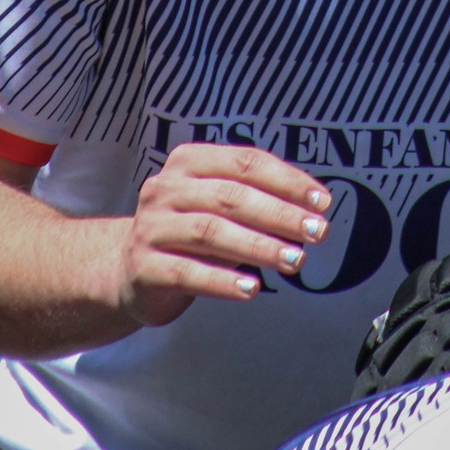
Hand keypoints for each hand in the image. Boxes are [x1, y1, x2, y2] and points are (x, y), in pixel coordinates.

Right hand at [116, 144, 331, 325]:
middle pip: (232, 196)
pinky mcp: (144, 267)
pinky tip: (251, 288)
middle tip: (317, 231)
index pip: (246, 162)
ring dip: (259, 246)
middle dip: (280, 214)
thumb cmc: (188, 230)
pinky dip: (223, 280)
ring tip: (294, 260)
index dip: (287, 181)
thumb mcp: (217, 203)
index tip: (322, 201)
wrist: (127, 269)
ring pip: (212, 232)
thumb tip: (312, 206)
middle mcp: (166, 188)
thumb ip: (255, 196)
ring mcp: (151, 227)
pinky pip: (188, 272)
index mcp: (189, 161)